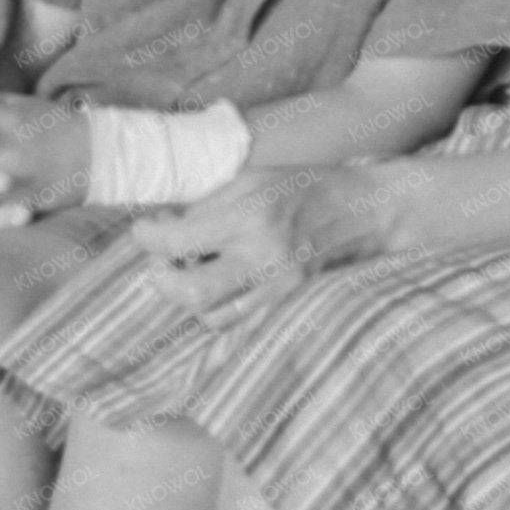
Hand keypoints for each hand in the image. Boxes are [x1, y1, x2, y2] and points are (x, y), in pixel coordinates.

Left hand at [129, 164, 393, 311]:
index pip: (178, 241)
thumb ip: (204, 208)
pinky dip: (219, 314)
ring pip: (212, 317)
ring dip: (191, 298)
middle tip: (161, 262)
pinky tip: (217, 293)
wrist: (365, 212)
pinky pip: (242, 329)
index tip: (144, 231)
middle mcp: (264, 257)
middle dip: (162, 279)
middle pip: (191, 292)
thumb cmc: (302, 187)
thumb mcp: (249, 181)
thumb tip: (163, 229)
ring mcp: (281, 289)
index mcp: (250, 217)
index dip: (147, 238)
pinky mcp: (291, 307)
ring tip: (195, 272)